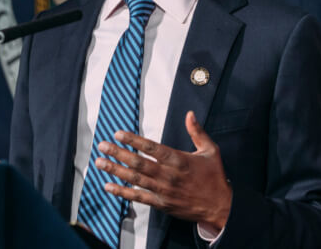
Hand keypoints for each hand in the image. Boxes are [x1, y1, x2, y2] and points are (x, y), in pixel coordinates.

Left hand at [96, 111, 231, 231]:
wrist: (220, 207)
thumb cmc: (214, 177)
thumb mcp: (211, 151)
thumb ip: (197, 132)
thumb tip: (189, 114)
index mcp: (178, 160)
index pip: (151, 148)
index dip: (133, 140)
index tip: (118, 133)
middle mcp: (168, 175)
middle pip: (138, 163)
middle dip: (118, 153)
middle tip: (102, 145)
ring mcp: (163, 190)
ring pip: (134, 179)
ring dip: (115, 170)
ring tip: (99, 162)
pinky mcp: (160, 203)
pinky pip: (138, 197)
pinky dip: (122, 192)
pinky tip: (108, 186)